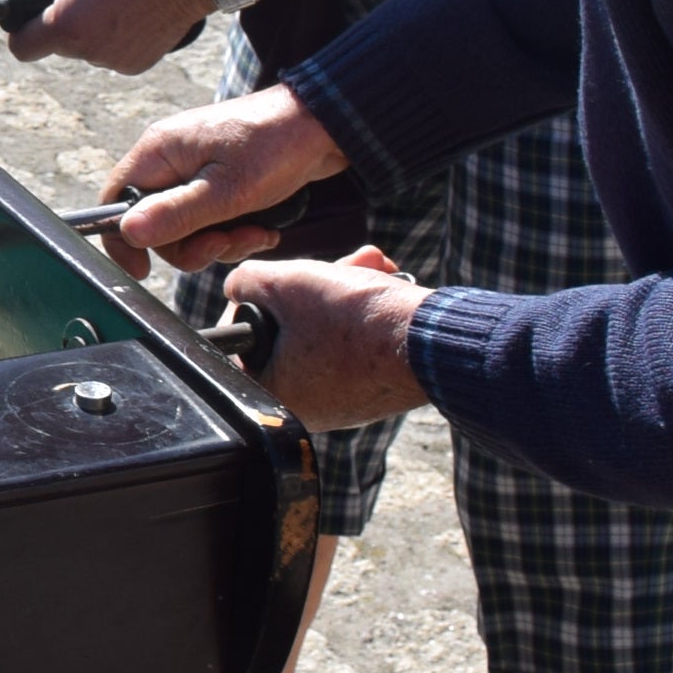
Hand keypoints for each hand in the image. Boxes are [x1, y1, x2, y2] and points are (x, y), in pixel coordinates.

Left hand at [0, 0, 214, 74]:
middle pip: (57, 44)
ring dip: (90, 26)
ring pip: (86, 47)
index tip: (29, 14)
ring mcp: (115, 62)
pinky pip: (113, 52)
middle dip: (61, 20)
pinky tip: (133, 9)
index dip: (20, 30)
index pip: (21, 48)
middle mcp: (88, 53)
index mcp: (65, 29)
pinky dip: (116, 34)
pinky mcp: (138, 64)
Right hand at [94, 85, 348, 275]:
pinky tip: (263, 228)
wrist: (326, 126)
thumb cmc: (277, 146)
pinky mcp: (220, 180)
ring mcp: (195, 169)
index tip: (144, 270)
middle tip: (226, 243)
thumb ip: (177, 213)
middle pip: (154, 223)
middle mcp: (170, 159)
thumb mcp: (227, 190)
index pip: (116, 200)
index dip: (124, 238)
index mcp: (159, 151)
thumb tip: (129, 232)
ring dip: (219, 242)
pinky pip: (210, 220)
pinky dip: (234, 232)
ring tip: (255, 233)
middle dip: (191, 245)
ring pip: (186, 227)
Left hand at [224, 247, 431, 430]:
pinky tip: (384, 282)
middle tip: (333, 268)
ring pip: (325, 328)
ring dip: (343, 287)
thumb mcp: (282, 282)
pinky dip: (365, 310)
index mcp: (272, 394)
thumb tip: (240, 284)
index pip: (241, 337)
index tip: (282, 283)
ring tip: (370, 266)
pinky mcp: (373, 386)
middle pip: (288, 329)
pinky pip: (355, 342)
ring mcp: (343, 398)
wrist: (432, 342)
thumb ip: (244, 280)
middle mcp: (306, 406)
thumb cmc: (354, 318)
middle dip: (311, 286)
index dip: (257, 298)